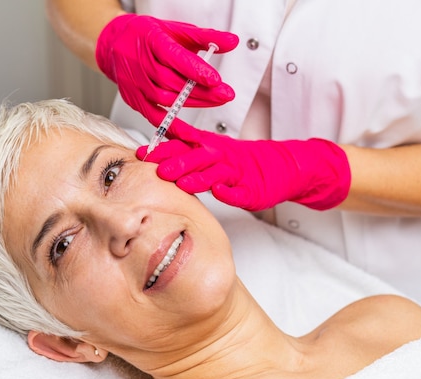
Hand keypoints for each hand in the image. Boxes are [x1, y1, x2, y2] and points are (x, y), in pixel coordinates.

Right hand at [96, 14, 238, 137]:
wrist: (116, 44)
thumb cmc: (148, 36)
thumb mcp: (176, 30)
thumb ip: (206, 37)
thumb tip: (232, 42)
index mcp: (150, 39)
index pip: (173, 56)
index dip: (194, 69)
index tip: (215, 79)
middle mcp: (139, 63)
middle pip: (171, 81)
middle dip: (201, 90)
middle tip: (225, 95)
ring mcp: (134, 84)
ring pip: (164, 99)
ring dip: (192, 103)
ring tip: (215, 102)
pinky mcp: (133, 99)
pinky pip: (153, 117)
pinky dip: (171, 127)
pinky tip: (188, 134)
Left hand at [136, 131, 350, 210]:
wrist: (279, 167)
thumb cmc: (238, 162)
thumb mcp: (210, 148)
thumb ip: (185, 146)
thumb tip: (156, 142)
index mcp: (209, 147)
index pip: (182, 144)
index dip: (162, 148)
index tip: (141, 153)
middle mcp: (221, 156)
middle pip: (196, 157)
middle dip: (177, 162)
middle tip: (159, 170)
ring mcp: (237, 173)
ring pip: (216, 174)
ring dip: (199, 178)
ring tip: (184, 183)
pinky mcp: (251, 190)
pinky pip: (240, 191)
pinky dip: (230, 192)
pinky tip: (220, 192)